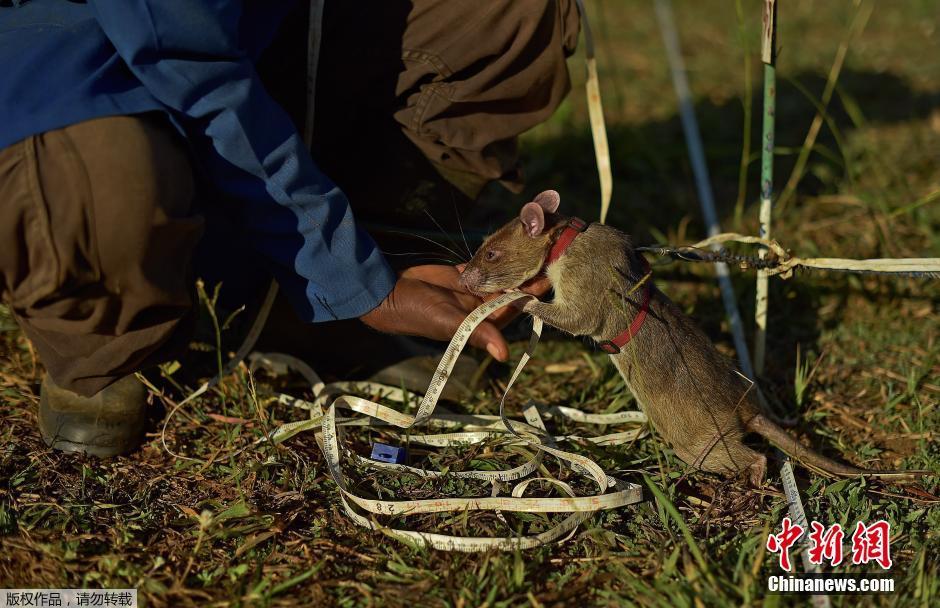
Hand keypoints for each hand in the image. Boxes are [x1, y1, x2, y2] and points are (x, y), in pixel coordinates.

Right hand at [359, 265, 551, 361]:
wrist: (390, 293)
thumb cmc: (420, 313)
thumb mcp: (452, 323)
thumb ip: (480, 333)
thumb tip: (505, 355)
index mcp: (482, 322)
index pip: (512, 309)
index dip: (530, 296)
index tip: (547, 280)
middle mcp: (480, 308)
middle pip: (510, 292)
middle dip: (527, 277)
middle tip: (549, 256)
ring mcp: (472, 291)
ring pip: (500, 278)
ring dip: (514, 266)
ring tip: (535, 248)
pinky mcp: (462, 275)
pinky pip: (484, 266)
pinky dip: (494, 257)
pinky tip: (511, 245)